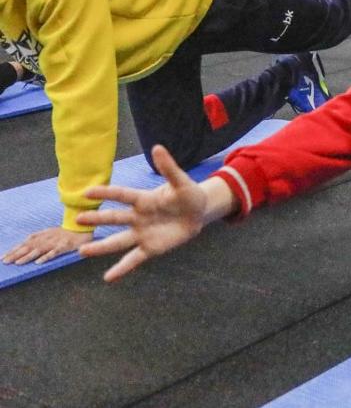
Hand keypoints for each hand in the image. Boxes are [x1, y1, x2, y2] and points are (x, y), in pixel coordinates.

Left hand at [2, 226, 92, 265]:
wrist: (84, 228)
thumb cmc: (67, 233)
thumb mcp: (51, 233)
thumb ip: (39, 239)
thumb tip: (24, 246)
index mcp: (43, 235)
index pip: (25, 243)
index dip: (14, 250)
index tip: (3, 257)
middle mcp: (47, 237)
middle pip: (29, 246)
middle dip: (16, 254)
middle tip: (5, 262)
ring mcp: (56, 241)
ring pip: (39, 249)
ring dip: (27, 256)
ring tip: (17, 263)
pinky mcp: (66, 245)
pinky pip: (55, 252)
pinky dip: (46, 256)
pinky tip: (39, 262)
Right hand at [76, 145, 208, 281]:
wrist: (198, 213)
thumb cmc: (187, 195)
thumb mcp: (181, 181)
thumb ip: (169, 168)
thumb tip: (157, 147)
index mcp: (144, 199)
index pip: (122, 195)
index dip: (106, 193)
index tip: (87, 192)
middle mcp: (138, 217)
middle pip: (115, 218)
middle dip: (98, 220)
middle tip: (78, 220)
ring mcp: (142, 233)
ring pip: (118, 241)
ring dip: (101, 247)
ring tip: (82, 251)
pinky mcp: (149, 248)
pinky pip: (133, 259)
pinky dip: (121, 268)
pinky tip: (108, 278)